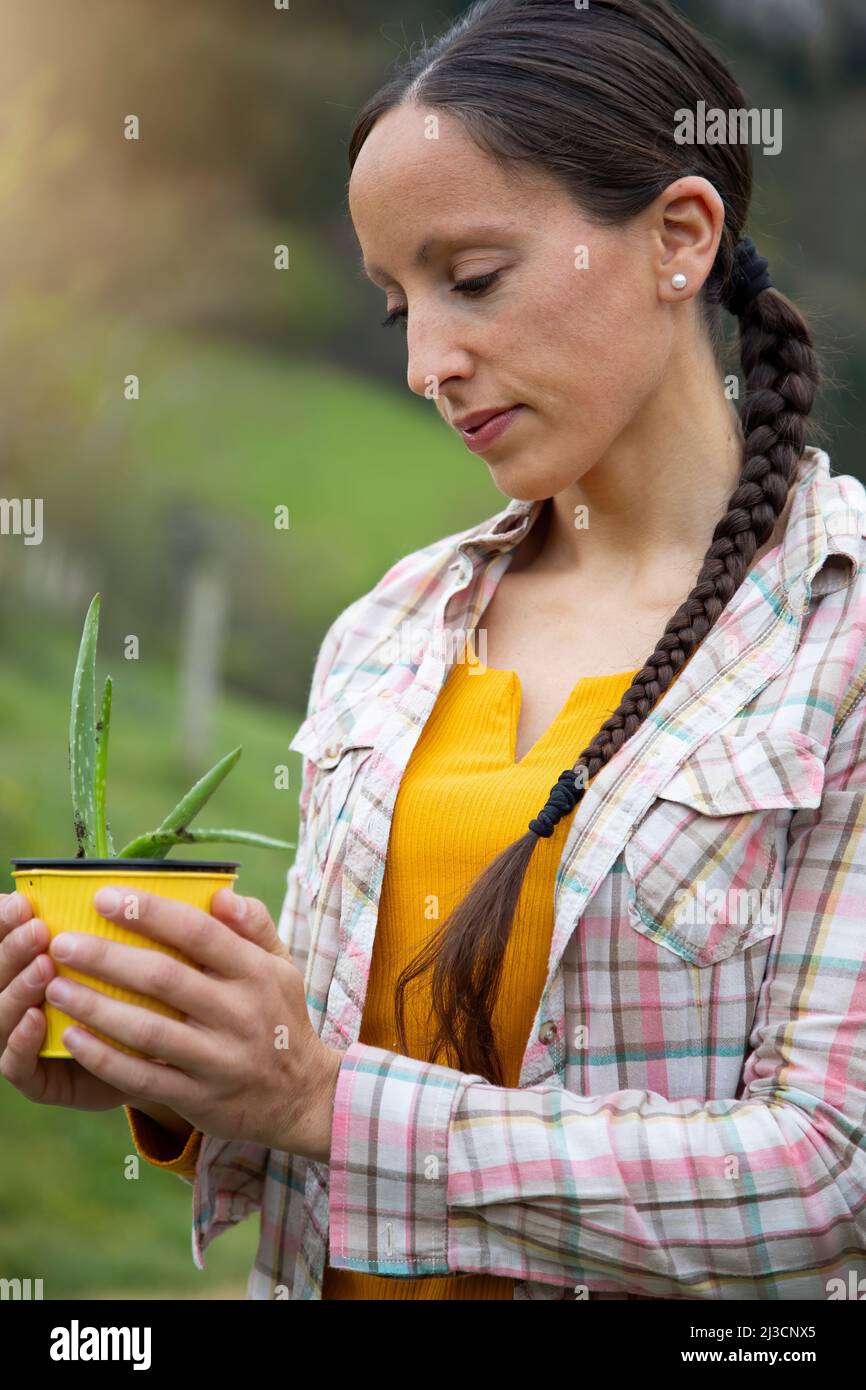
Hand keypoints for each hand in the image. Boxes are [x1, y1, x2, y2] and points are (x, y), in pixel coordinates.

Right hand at [0, 891, 128, 1111]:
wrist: (158, 1062)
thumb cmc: (139, 998)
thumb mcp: (127, 958)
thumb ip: (111, 928)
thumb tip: (111, 886)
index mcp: (30, 967)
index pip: (4, 940)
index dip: (4, 921)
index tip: (22, 903)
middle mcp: (19, 1001)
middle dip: (13, 950)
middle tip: (38, 931)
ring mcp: (21, 1042)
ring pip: (1, 1014)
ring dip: (19, 989)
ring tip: (44, 969)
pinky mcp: (35, 1079)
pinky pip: (16, 1064)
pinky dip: (21, 1040)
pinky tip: (36, 1018)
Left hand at [37, 884, 342, 1161]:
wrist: (303, 1097)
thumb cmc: (280, 1018)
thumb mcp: (282, 967)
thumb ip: (254, 926)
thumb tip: (221, 893)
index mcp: (257, 972)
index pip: (199, 932)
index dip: (149, 912)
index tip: (103, 897)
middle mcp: (240, 1014)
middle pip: (164, 978)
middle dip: (107, 958)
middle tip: (62, 943)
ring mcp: (219, 1059)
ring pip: (147, 1030)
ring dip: (95, 1007)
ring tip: (56, 988)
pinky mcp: (200, 1098)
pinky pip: (143, 1077)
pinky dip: (104, 1058)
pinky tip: (73, 1038)